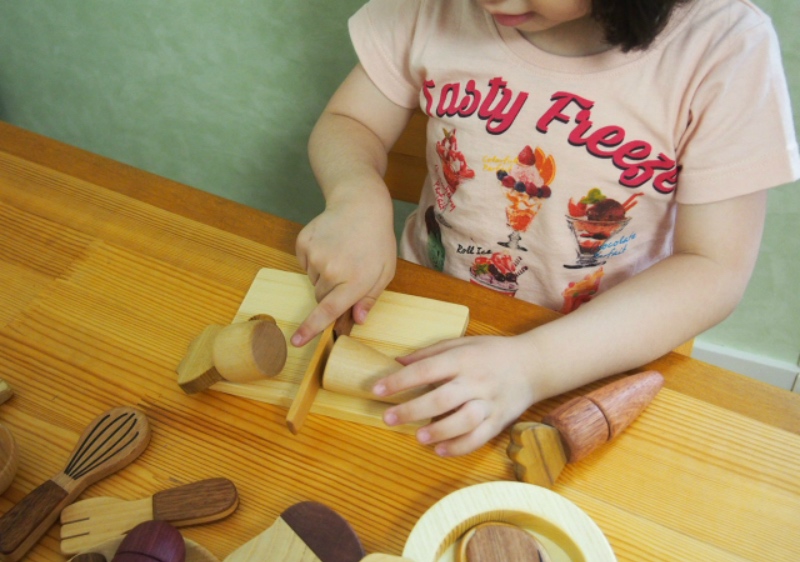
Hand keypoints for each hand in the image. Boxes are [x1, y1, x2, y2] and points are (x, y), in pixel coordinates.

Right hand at [293, 198, 395, 345]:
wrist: (360, 204)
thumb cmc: (377, 241)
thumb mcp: (385, 272)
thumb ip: (369, 299)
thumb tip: (355, 320)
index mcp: (355, 280)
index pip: (329, 311)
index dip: (312, 328)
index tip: (296, 341)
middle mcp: (332, 270)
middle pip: (321, 298)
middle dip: (331, 294)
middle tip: (347, 273)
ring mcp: (315, 255)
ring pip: (313, 281)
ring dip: (324, 276)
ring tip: (341, 255)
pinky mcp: (303, 244)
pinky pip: (304, 265)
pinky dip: (315, 261)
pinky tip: (330, 246)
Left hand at [373, 335, 540, 455]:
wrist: (534, 364)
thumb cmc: (491, 352)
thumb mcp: (462, 343)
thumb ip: (430, 353)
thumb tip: (398, 361)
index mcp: (463, 358)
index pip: (426, 369)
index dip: (400, 381)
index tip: (377, 389)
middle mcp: (476, 380)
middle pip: (442, 398)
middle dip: (412, 410)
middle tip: (388, 418)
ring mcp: (490, 402)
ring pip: (464, 420)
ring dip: (439, 431)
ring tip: (419, 437)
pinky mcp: (500, 420)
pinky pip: (480, 437)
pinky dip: (460, 447)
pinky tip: (440, 450)